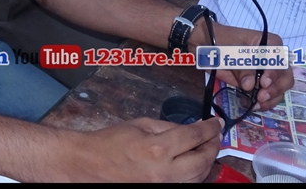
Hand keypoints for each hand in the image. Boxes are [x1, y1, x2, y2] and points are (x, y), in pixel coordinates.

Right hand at [70, 117, 223, 181]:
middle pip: (203, 161)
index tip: (215, 123)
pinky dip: (195, 175)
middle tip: (215, 136)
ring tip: (208, 150)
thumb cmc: (110, 142)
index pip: (194, 137)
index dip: (209, 128)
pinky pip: (185, 185)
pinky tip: (196, 165)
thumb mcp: (141, 124)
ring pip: (198, 178)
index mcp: (157, 149)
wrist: (90, 163)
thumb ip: (168, 127)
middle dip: (213, 147)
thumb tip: (190, 129)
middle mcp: (164, 172)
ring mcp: (162, 187)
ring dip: (207, 163)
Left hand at [211, 25, 292, 109]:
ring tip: (258, 104)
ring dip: (272, 98)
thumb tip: (250, 86)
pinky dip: (266, 102)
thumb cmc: (222, 41)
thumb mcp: (232, 51)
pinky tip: (256, 106)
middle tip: (261, 96)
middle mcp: (273, 59)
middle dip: (276, 88)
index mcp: (270, 44)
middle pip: (286, 75)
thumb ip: (243, 67)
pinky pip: (270, 96)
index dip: (275, 72)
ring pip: (281, 88)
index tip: (263, 82)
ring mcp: (268, 73)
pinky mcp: (260, 85)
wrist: (209, 48)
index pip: (280, 59)